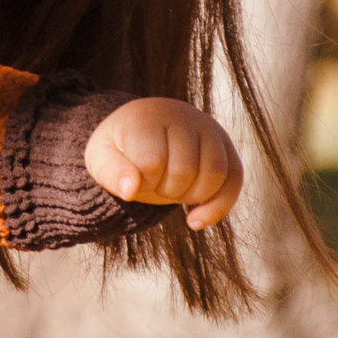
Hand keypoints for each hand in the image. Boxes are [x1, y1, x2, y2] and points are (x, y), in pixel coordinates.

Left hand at [83, 98, 242, 230]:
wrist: (144, 130)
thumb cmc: (121, 147)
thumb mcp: (102, 158)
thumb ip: (111, 173)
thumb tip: (131, 191)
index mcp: (147, 116)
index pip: (152, 162)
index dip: (142, 183)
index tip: (133, 179)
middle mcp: (183, 116)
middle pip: (185, 170)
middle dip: (166, 190)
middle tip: (152, 184)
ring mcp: (208, 128)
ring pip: (215, 173)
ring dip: (191, 197)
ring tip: (172, 191)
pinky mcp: (226, 145)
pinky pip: (235, 179)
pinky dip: (218, 207)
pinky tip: (195, 221)